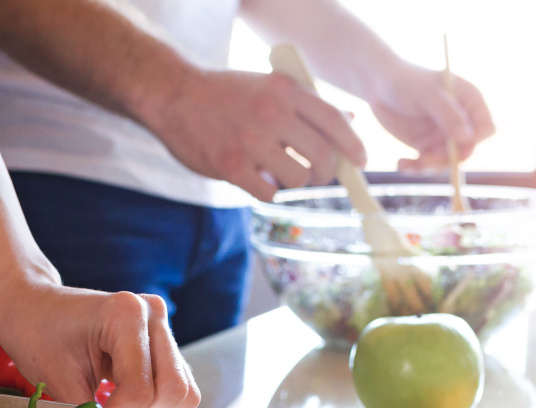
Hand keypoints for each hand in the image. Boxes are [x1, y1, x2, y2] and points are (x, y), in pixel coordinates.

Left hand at [0, 270, 199, 407]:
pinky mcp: (162, 342)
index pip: (141, 390)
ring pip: (183, 391)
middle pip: (175, 390)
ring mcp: (161, 326)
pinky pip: (176, 385)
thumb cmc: (36, 334)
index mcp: (126, 314)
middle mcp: (152, 314)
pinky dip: (158, 407)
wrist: (32, 306)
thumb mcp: (55, 379)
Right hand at [147, 67, 366, 200]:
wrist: (174, 96)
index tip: (362, 161)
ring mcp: (251, 142)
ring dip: (294, 182)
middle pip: (322, 156)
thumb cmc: (225, 94)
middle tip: (317, 175)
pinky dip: (268, 192)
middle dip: (326, 172)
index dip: (353, 144)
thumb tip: (350, 122)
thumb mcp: (268, 87)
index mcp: (285, 90)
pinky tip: (258, 181)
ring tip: (280, 174)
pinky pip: (268, 193)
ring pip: (298, 178)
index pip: (334, 120)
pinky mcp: (231, 166)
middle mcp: (272, 114)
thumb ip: (307, 105)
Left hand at [368, 62, 494, 171]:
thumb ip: (448, 114)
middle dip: (447, 159)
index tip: (455, 146)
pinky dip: (414, 168)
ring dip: (428, 167)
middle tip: (424, 160)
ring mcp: (442, 135)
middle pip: (465, 150)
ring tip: (407, 164)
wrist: (380, 85)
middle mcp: (459, 121)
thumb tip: (467, 138)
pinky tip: (400, 164)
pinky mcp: (425, 145)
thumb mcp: (428, 95)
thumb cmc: (407, 82)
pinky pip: (425, 164)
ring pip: (445, 162)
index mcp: (470, 102)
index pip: (485, 129)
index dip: (474, 141)